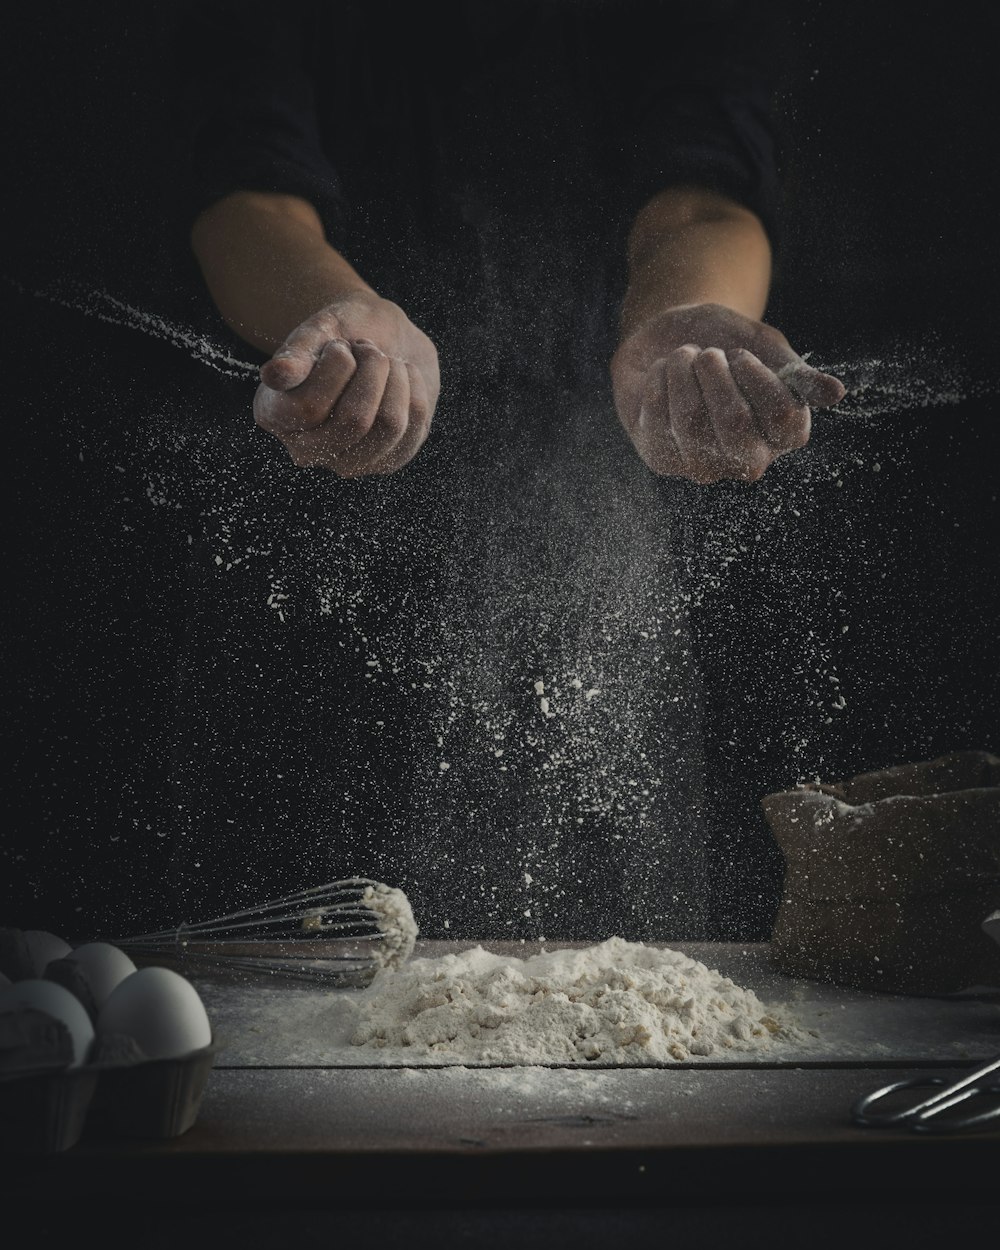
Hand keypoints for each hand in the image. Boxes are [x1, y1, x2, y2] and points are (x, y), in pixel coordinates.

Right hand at [253, 292, 439, 475]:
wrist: (380, 340)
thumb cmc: (342, 333)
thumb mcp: (318, 331)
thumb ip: (296, 353)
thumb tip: (276, 376)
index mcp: (275, 416)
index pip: (309, 407)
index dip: (336, 366)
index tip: (340, 345)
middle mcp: (306, 451)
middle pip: (355, 421)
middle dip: (372, 370)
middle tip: (369, 348)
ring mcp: (348, 463)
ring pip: (390, 425)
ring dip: (395, 378)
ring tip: (385, 361)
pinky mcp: (387, 462)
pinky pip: (415, 426)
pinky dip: (414, 388)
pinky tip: (401, 376)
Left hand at [611, 303, 845, 483]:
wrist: (668, 336)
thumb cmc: (724, 341)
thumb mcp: (762, 345)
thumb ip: (796, 372)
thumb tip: (836, 394)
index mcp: (782, 433)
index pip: (785, 420)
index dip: (760, 380)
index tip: (740, 353)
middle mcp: (747, 459)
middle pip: (736, 424)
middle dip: (717, 377)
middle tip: (709, 354)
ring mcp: (703, 465)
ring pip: (691, 421)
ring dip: (684, 373)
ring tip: (684, 356)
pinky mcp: (663, 460)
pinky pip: (658, 420)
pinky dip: (659, 381)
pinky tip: (663, 372)